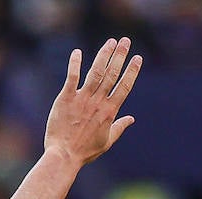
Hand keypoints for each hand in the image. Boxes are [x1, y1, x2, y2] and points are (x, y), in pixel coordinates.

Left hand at [44, 38, 142, 166]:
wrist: (64, 155)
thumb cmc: (85, 151)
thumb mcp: (107, 141)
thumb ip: (120, 127)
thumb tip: (132, 119)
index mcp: (109, 112)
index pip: (124, 87)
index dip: (132, 71)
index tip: (138, 58)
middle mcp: (98, 102)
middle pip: (112, 74)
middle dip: (120, 56)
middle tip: (125, 41)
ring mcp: (82, 99)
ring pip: (96, 72)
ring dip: (104, 55)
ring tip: (111, 42)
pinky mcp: (66, 98)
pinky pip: (72, 77)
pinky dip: (75, 63)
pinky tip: (78, 52)